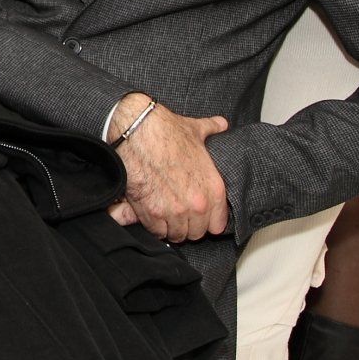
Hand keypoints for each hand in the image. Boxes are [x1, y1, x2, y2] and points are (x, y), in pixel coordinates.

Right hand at [106, 99, 230, 242]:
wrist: (137, 130)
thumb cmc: (166, 130)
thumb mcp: (195, 130)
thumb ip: (212, 129)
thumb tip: (221, 124)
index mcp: (214, 189)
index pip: (218, 224)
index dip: (207, 220)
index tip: (198, 215)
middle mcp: (197, 204)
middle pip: (196, 233)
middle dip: (188, 225)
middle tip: (179, 214)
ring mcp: (174, 210)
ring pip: (177, 235)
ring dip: (170, 227)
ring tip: (165, 216)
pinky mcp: (151, 212)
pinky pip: (156, 231)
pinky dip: (153, 226)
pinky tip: (151, 214)